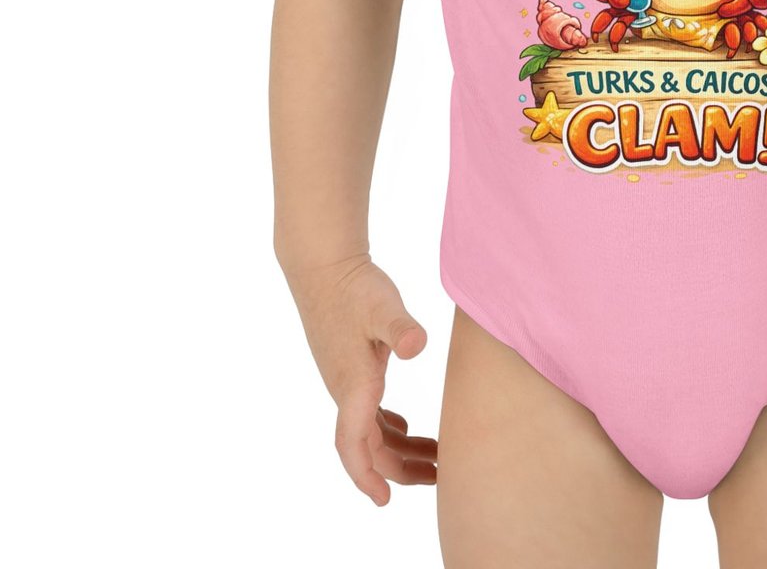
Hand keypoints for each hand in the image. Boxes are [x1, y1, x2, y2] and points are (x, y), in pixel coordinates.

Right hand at [281, 252, 438, 502]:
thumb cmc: (354, 287)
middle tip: (441, 477)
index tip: (385, 500)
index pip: (354, 446)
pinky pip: (368, 412)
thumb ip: (401, 328)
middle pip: (370, 447)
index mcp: (353, 386)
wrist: (325, 265)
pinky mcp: (352, 368)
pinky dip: (388, 426)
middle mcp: (346, 391)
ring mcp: (347, 381)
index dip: (367, 476)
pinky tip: (406, 423)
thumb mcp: (383, 306)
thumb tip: (417, 345)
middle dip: (402, 469)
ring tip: (436, 457)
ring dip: (400, 448)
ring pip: (371, 431)